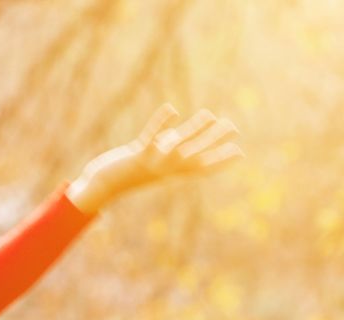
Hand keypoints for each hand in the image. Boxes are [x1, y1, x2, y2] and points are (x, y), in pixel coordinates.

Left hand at [66, 103, 243, 214]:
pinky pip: (152, 137)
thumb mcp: (152, 163)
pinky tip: (172, 110)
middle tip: (234, 127)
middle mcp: (167, 170)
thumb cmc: (127, 174)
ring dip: (195, 130)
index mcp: (172, 173)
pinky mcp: (138, 155)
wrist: (103, 186)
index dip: (221, 161)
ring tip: (211, 115)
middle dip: (215, 141)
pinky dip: (162, 123)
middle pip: (197, 153)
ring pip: (180, 145)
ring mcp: (154, 163)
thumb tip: (178, 137)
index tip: (240, 153)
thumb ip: (166, 150)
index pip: (202, 168)